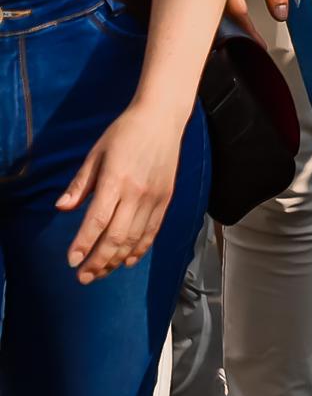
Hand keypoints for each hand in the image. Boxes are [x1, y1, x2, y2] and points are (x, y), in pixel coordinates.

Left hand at [60, 95, 193, 280]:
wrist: (161, 118)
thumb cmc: (124, 133)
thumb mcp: (96, 153)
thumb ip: (80, 184)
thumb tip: (61, 208)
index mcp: (116, 179)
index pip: (97, 220)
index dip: (83, 244)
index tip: (71, 261)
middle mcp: (137, 192)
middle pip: (117, 235)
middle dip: (98, 260)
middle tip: (83, 277)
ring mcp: (154, 196)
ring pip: (135, 237)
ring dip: (117, 259)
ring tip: (101, 272)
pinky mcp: (166, 197)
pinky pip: (153, 230)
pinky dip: (140, 248)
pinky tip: (128, 261)